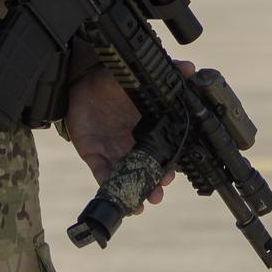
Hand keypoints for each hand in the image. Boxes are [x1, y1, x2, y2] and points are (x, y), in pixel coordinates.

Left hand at [66, 60, 195, 214]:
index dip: (172, 163)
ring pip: (129, 177)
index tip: (177, 171)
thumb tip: (190, 68)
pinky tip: (118, 196)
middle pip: (149, 170)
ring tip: (144, 203)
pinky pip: (103, 175)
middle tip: (160, 191)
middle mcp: (135, 145)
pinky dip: (110, 187)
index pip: (165, 150)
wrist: (81, 81)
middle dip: (156, 184)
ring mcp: (115, 152)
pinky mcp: (96, 156)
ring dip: (137, 192)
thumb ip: (166, 74)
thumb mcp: (141, 77)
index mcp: (149, 128)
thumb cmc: (114, 81)